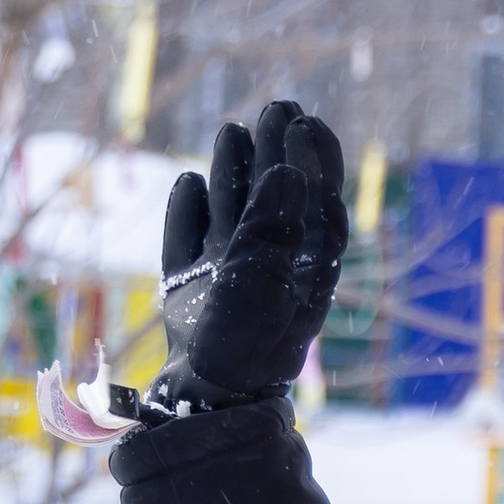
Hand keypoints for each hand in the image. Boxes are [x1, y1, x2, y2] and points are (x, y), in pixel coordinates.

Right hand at [150, 100, 347, 413]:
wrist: (202, 397)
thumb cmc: (243, 346)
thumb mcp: (263, 285)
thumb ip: (273, 228)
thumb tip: (289, 169)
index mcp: (301, 271)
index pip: (318, 205)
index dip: (316, 163)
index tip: (308, 123)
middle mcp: (267, 269)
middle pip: (275, 199)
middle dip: (276, 152)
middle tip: (276, 106)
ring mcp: (224, 276)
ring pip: (231, 211)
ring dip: (232, 170)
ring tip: (233, 130)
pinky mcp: (186, 286)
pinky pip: (185, 241)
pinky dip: (186, 212)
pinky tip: (188, 185)